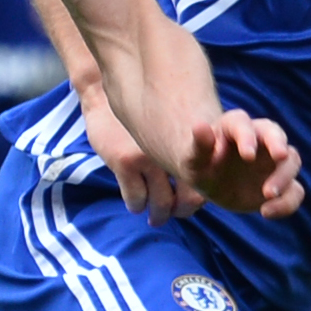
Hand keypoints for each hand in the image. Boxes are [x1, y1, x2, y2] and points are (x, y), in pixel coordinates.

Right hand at [81, 83, 206, 226]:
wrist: (107, 93)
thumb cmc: (145, 108)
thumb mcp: (173, 122)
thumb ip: (188, 145)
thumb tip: (204, 173)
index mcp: (190, 144)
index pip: (204, 182)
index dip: (198, 199)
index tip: (189, 204)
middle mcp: (174, 152)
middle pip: (188, 198)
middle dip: (181, 211)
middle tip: (174, 213)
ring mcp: (150, 159)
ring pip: (160, 204)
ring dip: (158, 214)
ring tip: (156, 217)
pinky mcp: (126, 162)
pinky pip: (136, 199)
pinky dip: (137, 205)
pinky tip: (136, 203)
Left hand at [178, 107, 303, 221]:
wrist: (212, 182)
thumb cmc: (201, 165)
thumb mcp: (194, 159)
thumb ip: (199, 145)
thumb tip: (200, 126)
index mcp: (235, 125)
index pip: (243, 123)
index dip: (247, 137)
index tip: (247, 156)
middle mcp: (260, 138)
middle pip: (276, 133)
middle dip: (278, 144)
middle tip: (280, 156)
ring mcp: (274, 160)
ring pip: (292, 160)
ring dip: (284, 176)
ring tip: (267, 195)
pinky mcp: (282, 182)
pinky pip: (294, 190)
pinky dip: (286, 202)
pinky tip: (266, 212)